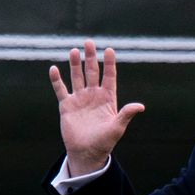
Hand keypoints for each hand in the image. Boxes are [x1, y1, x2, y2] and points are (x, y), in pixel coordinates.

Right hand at [51, 39, 143, 176]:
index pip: (109, 76)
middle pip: (92, 72)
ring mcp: (80, 99)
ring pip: (77, 77)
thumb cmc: (105, 141)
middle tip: (88, 42)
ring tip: (74, 50)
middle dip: (90, 57)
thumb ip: (126, 114)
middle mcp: (93, 95)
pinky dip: (57, 80)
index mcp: (108, 98)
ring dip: (75, 64)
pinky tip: (54, 69)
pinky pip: (61, 90)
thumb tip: (140, 106)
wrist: (87, 153)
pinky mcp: (67, 106)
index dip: (109, 63)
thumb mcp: (117, 127)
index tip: (109, 50)